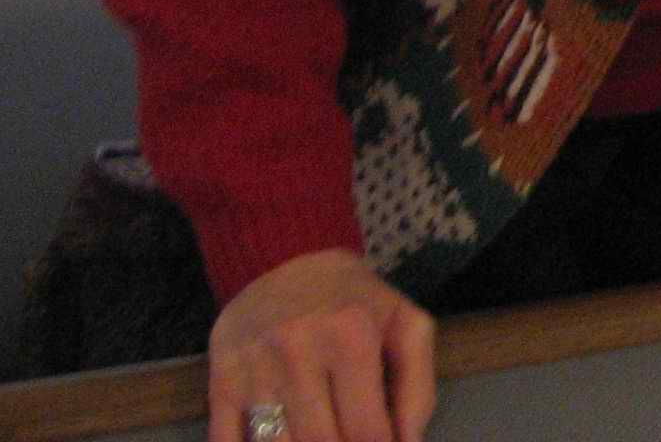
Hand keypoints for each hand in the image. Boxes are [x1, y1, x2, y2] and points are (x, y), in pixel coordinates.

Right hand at [208, 249, 435, 441]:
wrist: (282, 259)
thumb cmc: (352, 299)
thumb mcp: (403, 323)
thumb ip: (417, 385)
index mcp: (351, 338)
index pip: (367, 430)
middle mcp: (298, 353)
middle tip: (349, 440)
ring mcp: (254, 372)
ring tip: (320, 438)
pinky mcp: (220, 384)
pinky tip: (276, 441)